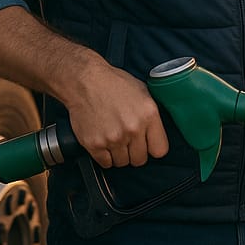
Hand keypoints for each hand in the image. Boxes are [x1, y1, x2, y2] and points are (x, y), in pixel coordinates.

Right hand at [66, 55, 169, 169]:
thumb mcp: (142, 91)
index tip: (148, 145)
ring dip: (119, 154)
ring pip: (122, 163)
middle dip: (135, 152)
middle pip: (140, 159)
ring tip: (114, 138)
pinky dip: (105, 156)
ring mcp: (113, 138)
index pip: (160, 150)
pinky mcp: (95, 144)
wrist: (85, 81)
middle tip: (128, 141)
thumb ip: (151, 114)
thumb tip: (157, 132)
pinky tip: (104, 142)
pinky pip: (105, 163)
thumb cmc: (113, 83)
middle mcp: (133, 128)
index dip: (153, 148)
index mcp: (148, 114)